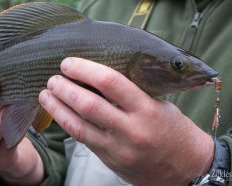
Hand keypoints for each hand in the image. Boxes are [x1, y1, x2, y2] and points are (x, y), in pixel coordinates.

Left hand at [39, 57, 213, 185]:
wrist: (186, 169)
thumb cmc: (173, 130)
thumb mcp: (158, 104)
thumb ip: (131, 92)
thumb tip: (97, 75)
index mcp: (147, 109)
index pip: (111, 82)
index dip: (85, 70)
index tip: (69, 63)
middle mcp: (132, 129)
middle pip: (89, 105)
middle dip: (65, 89)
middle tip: (53, 78)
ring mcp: (119, 148)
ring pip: (79, 126)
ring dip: (58, 107)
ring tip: (45, 94)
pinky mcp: (111, 160)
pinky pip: (83, 139)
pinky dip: (67, 123)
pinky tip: (57, 112)